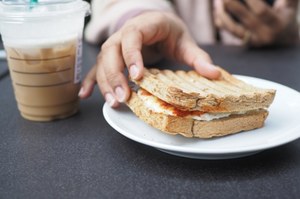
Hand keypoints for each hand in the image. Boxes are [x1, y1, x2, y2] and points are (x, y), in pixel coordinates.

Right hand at [79, 11, 220, 106]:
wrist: (155, 24)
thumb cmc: (170, 32)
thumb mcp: (185, 41)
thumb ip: (198, 57)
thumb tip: (214, 74)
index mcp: (143, 26)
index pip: (132, 37)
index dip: (132, 56)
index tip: (137, 77)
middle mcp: (123, 34)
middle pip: (112, 52)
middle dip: (115, 76)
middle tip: (124, 97)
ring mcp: (114, 46)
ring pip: (102, 62)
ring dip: (105, 83)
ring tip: (114, 103)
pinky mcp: (111, 57)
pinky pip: (97, 68)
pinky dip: (90, 81)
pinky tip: (85, 95)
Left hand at [214, 0, 298, 46]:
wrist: (285, 42)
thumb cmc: (287, 16)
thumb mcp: (290, 6)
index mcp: (278, 24)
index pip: (261, 12)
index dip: (251, 0)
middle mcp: (265, 35)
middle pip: (245, 19)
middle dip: (233, 5)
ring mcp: (254, 41)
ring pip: (234, 29)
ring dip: (223, 15)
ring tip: (217, 2)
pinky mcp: (245, 44)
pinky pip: (230, 33)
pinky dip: (222, 22)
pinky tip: (217, 10)